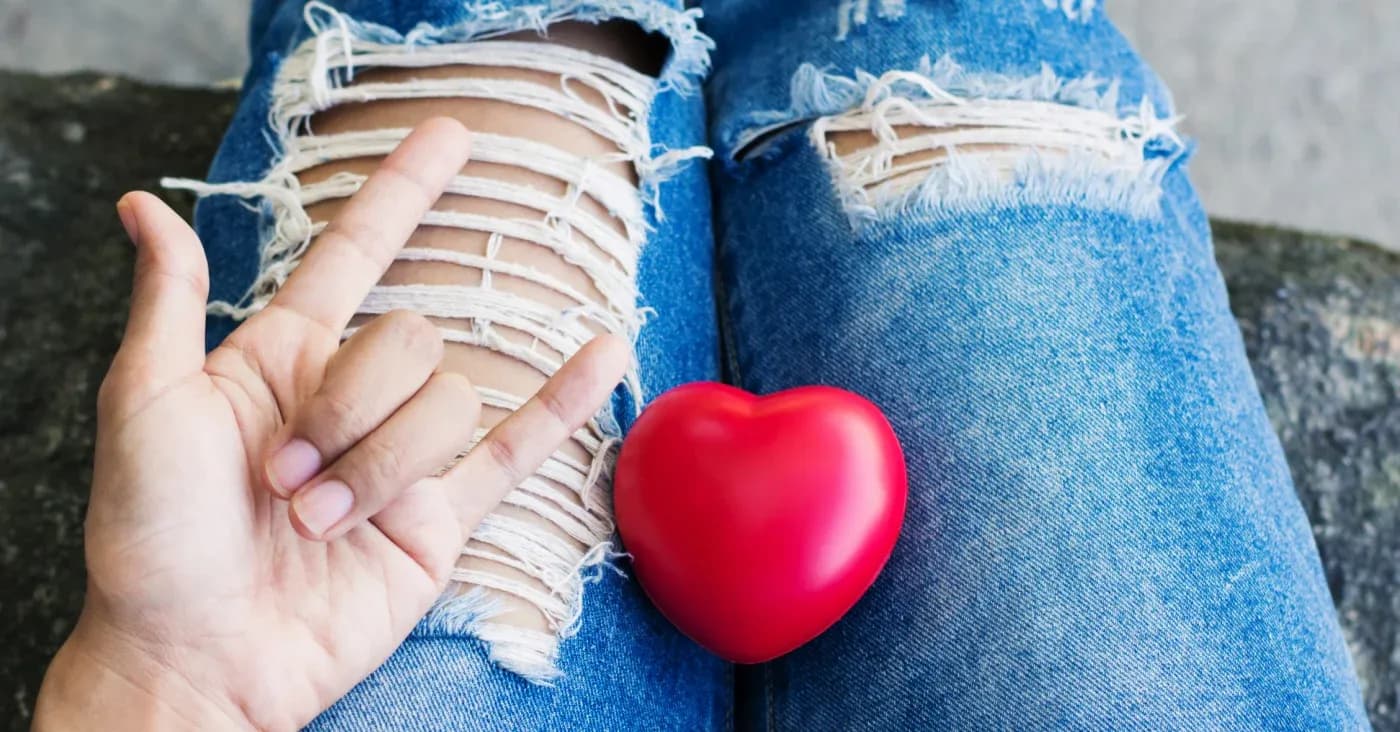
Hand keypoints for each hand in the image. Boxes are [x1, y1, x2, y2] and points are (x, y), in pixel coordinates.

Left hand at [33, 119, 629, 729]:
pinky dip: (562, 404)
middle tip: (283, 478)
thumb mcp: (141, 406)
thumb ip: (167, 304)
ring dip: (379, 467)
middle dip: (349, 410)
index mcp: (283, 358)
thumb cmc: (151, 538)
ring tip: (316, 523)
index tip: (448, 135)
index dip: (401, 191)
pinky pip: (515, 451)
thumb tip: (145, 206)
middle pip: (408, 343)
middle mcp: (351, 397)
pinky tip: (602, 355)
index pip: (357, 252)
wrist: (197, 655)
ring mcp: (402, 457)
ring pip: (447, 407)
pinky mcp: (440, 520)